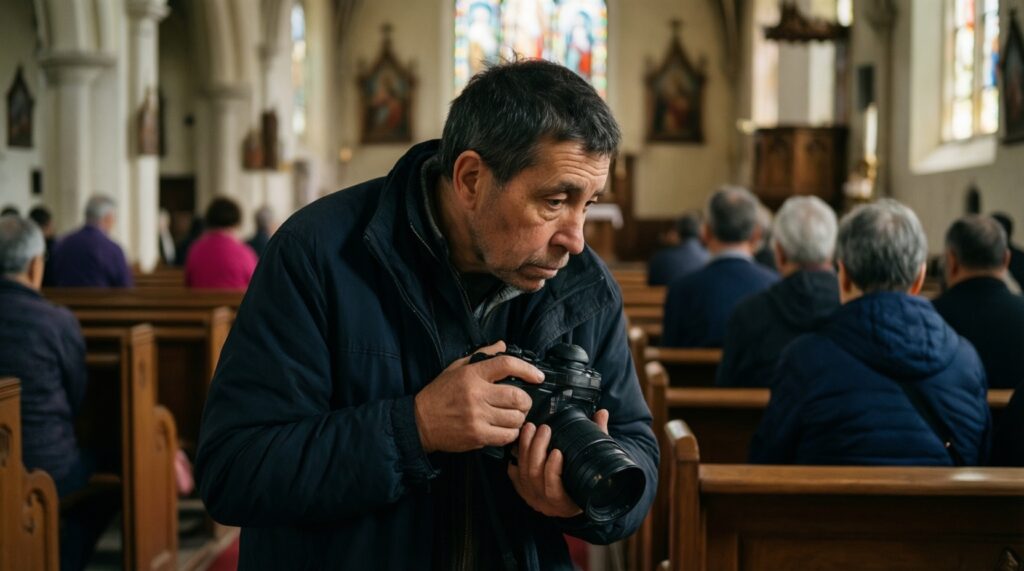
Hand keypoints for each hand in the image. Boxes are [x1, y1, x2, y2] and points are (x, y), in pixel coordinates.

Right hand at [414, 341, 543, 452]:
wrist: (420, 422)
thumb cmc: (439, 394)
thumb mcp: (456, 368)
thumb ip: (482, 355)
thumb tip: (503, 345)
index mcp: (472, 374)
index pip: (506, 365)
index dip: (527, 369)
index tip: (538, 376)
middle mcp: (476, 394)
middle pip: (517, 396)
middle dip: (526, 401)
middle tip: (523, 402)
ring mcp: (477, 416)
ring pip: (515, 418)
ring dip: (519, 418)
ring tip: (512, 416)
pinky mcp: (477, 435)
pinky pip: (506, 436)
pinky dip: (511, 433)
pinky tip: (505, 429)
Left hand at [508, 409, 609, 518]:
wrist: (575, 501)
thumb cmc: (587, 484)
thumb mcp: (597, 467)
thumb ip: (599, 438)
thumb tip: (602, 413)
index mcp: (565, 503)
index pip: (554, 490)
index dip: (552, 470)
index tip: (558, 451)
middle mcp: (545, 503)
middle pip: (534, 476)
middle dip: (537, 449)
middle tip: (544, 429)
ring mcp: (532, 497)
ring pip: (523, 472)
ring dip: (525, 448)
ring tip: (530, 428)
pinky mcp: (522, 491)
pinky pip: (513, 474)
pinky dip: (515, 457)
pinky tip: (518, 442)